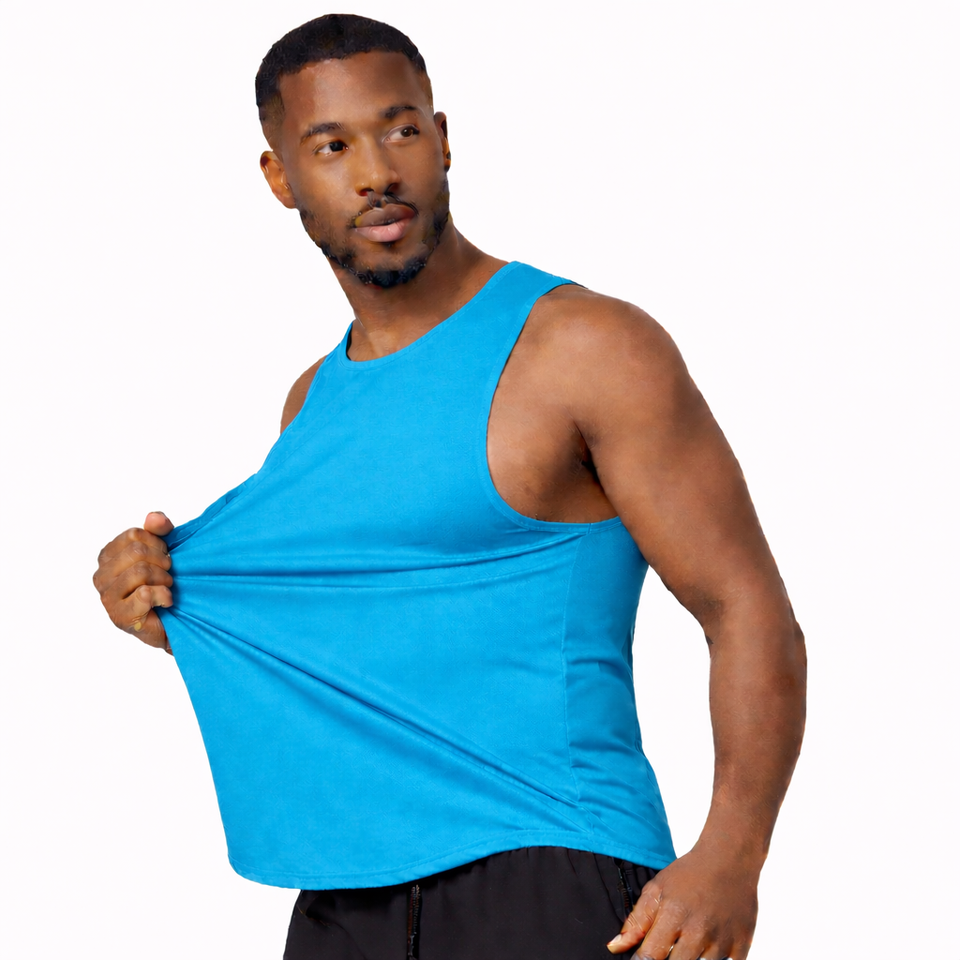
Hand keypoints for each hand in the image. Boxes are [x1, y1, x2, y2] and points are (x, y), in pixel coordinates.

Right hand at [93, 512, 174, 652]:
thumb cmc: (163, 584)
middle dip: (162, 562)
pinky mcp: (119, 616)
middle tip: (168, 574)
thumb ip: (158, 530)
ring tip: (166, 587)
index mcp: (107, 556)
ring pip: (141, 572)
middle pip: (137, 552)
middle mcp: (101, 576)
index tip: (164, 556)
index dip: (158, 543)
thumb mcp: (163, 550)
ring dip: (164, 579)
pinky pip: (145, 594)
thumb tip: (154, 517)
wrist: (172, 621)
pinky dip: (164, 596)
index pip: (134, 535)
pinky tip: (165, 602)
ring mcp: (107, 597)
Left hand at [607, 844, 758, 958]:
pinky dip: (715, 959)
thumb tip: (614, 947)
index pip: (650, 957)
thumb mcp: (657, 889)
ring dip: (692, 958)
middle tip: (668, 945)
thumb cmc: (688, 874)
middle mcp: (698, 931)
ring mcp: (722, 941)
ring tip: (689, 940)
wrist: (730, 859)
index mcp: (673, 916)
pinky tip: (709, 945)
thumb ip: (636, 921)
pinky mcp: (742, 946)